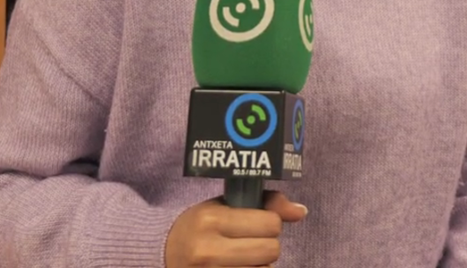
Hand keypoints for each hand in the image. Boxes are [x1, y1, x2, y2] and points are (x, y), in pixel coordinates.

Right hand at [164, 191, 307, 266]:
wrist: (164, 252)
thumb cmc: (200, 225)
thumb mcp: (225, 205)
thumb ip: (265, 204)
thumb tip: (301, 212)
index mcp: (212, 220)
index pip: (270, 224)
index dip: (270, 222)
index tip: (258, 222)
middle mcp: (209, 250)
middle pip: (271, 250)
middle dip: (268, 244)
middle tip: (252, 239)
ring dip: (260, 264)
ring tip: (243, 255)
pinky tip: (240, 266)